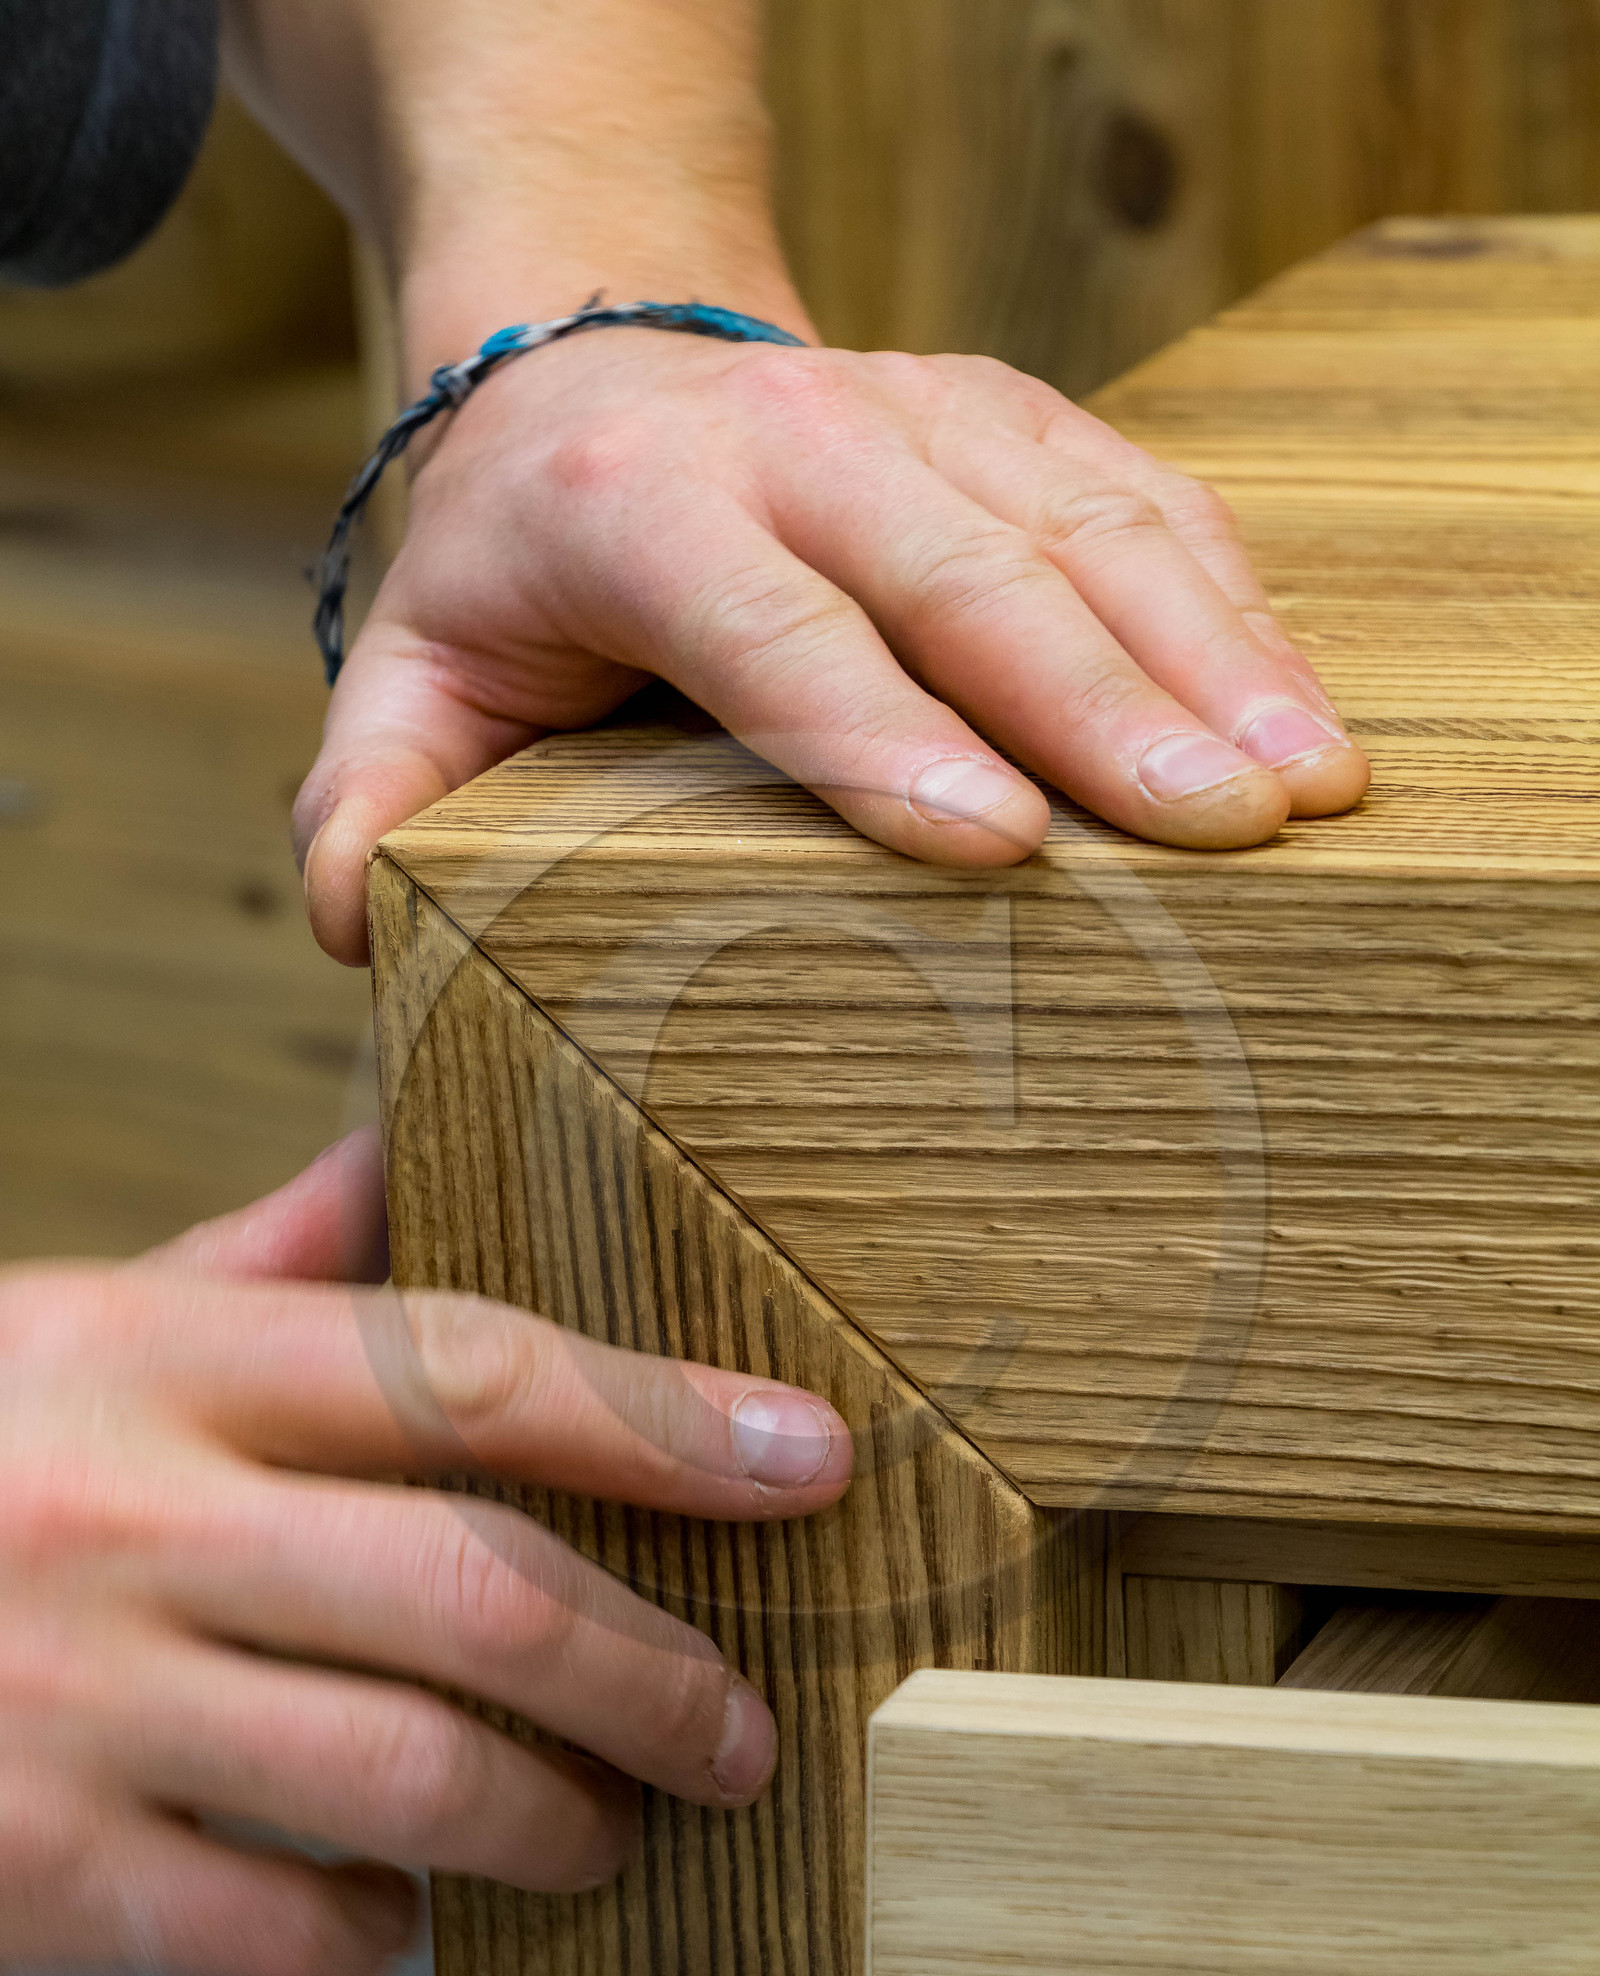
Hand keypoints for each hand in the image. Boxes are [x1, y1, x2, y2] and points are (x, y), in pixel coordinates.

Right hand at [0, 1133, 849, 1975]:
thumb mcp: (80, 1321)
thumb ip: (269, 1260)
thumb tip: (422, 1158)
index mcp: (158, 1358)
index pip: (472, 1370)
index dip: (666, 1421)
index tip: (803, 1459)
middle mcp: (131, 1520)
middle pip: (482, 1593)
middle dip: (660, 1674)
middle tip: (742, 1725)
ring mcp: (80, 1704)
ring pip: (417, 1780)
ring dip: (562, 1820)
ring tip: (610, 1825)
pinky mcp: (40, 1873)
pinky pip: (291, 1931)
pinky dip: (388, 1933)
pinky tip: (404, 1903)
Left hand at [295, 332, 1369, 959]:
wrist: (605, 360)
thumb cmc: (525, 564)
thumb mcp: (419, 668)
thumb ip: (377, 794)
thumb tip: (363, 929)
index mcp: (633, 506)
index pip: (769, 625)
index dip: (881, 733)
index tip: (999, 844)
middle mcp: (792, 433)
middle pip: (965, 571)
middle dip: (1102, 705)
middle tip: (1218, 830)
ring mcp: (924, 405)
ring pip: (1088, 523)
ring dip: (1210, 655)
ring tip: (1309, 788)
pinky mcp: (1016, 414)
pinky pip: (1149, 495)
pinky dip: (1235, 601)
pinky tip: (1304, 708)